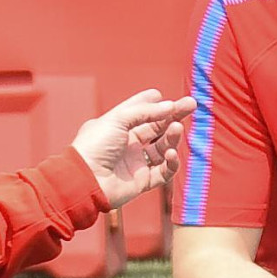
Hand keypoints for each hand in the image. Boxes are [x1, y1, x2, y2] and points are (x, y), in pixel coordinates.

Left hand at [73, 88, 189, 205]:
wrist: (85, 180)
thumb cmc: (94, 146)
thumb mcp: (117, 119)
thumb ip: (145, 111)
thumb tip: (170, 106)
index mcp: (118, 128)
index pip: (140, 112)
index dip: (153, 104)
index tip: (165, 96)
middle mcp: (128, 144)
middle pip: (157, 128)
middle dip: (174, 116)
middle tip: (191, 104)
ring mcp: (136, 163)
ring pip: (163, 148)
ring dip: (173, 137)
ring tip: (177, 128)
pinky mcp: (143, 181)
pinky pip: (164, 171)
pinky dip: (171, 162)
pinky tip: (171, 152)